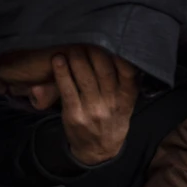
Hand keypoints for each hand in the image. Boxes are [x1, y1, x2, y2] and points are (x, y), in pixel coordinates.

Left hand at [55, 46, 137, 165]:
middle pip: (104, 71)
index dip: (120, 55)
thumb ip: (128, 82)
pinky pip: (67, 90)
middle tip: (86, 36)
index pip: (128, 73)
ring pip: (84, 78)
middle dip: (94, 51)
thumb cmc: (113, 120)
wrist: (99, 150)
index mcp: (127, 98)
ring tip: (71, 44)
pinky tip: (58, 60)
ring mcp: (93, 110)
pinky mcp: (74, 115)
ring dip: (76, 57)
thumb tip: (124, 52)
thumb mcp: (127, 104)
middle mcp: (112, 104)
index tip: (112, 39)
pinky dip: (62, 73)